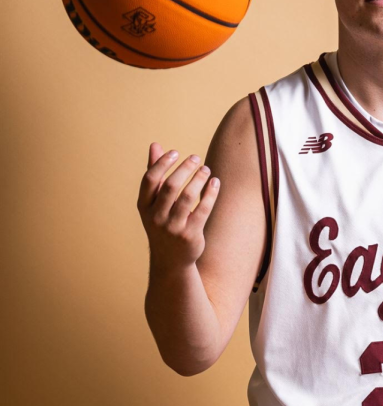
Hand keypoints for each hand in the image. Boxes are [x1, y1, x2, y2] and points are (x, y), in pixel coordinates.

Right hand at [137, 142, 219, 270]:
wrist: (170, 260)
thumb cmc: (162, 222)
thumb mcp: (153, 201)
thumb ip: (155, 173)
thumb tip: (155, 145)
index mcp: (144, 207)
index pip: (150, 179)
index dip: (162, 163)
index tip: (176, 152)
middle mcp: (156, 217)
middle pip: (171, 186)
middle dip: (185, 169)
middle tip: (196, 158)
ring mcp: (173, 227)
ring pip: (188, 196)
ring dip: (199, 179)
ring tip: (206, 169)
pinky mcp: (190, 234)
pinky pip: (203, 209)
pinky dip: (210, 193)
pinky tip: (215, 183)